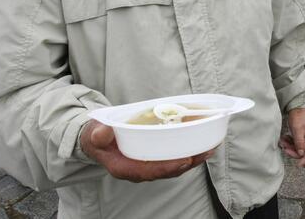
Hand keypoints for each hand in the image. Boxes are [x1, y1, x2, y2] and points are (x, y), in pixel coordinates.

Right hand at [79, 120, 214, 182]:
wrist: (96, 139)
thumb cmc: (98, 136)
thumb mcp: (94, 133)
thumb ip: (98, 135)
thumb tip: (102, 133)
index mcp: (123, 167)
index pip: (148, 172)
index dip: (167, 168)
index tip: (184, 161)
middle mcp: (138, 170)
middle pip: (166, 171)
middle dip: (187, 164)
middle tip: (205, 152)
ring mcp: (147, 166)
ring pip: (172, 167)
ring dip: (192, 159)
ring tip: (210, 148)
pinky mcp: (153, 159)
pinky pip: (172, 160)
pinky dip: (187, 154)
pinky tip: (201, 145)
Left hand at [278, 108, 304, 166]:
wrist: (299, 105)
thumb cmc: (299, 114)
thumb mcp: (297, 129)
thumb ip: (299, 142)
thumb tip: (301, 154)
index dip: (304, 159)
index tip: (299, 165)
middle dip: (294, 151)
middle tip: (284, 147)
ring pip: (301, 148)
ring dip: (291, 146)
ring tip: (283, 141)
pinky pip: (299, 143)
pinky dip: (292, 143)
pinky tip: (286, 138)